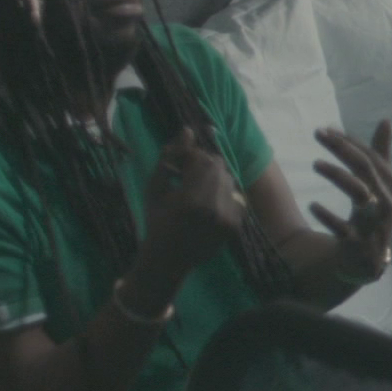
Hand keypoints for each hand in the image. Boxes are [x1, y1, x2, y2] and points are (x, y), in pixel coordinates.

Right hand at [140, 127, 245, 277]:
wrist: (169, 260)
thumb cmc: (156, 222)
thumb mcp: (155, 189)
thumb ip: (169, 158)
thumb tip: (187, 130)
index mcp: (191, 200)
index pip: (202, 160)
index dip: (190, 155)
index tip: (178, 162)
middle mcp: (214, 208)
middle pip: (218, 167)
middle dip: (202, 164)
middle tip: (186, 173)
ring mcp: (229, 218)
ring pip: (228, 180)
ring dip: (213, 177)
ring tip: (194, 187)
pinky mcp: (237, 225)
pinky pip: (235, 196)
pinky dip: (222, 193)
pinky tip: (206, 202)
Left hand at [310, 121, 391, 281]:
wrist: (367, 260)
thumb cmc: (372, 215)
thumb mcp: (378, 186)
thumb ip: (380, 155)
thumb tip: (385, 121)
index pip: (371, 156)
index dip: (349, 141)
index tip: (326, 130)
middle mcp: (388, 202)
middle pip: (365, 168)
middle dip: (341, 148)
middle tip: (317, 133)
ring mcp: (375, 223)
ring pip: (358, 192)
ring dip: (336, 175)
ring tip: (315, 164)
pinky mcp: (359, 242)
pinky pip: (342, 226)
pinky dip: (327, 215)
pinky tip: (313, 205)